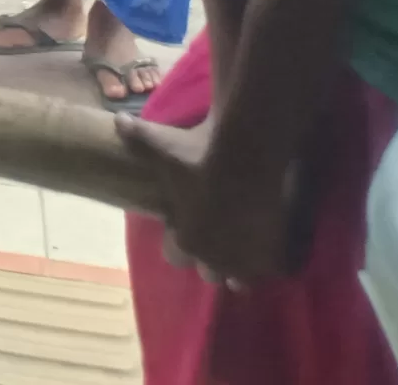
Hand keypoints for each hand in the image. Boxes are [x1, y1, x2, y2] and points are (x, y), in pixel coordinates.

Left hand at [121, 118, 295, 286]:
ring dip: (245, 265)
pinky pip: (278, 271)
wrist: (247, 155)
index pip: (176, 255)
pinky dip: (277, 260)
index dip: (182, 241)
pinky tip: (278, 244)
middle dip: (214, 258)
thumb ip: (136, 136)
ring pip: (243, 278)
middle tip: (222, 234)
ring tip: (252, 245)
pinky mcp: (276, 261)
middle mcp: (214, 260)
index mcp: (185, 240)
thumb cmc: (199, 156)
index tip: (190, 225)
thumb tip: (118, 119)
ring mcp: (247, 264)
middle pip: (210, 272)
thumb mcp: (161, 144)